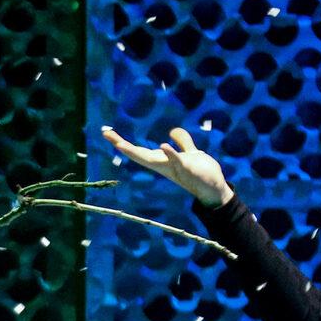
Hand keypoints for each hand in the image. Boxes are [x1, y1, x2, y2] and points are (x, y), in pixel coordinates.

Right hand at [100, 124, 233, 206]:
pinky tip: (162, 145)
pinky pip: (177, 161)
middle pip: (139, 154)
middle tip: (106, 134)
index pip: (140, 150)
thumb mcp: (191, 153)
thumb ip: (182, 142)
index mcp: (163, 161)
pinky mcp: (188, 169)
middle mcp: (164, 165)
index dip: (123, 142)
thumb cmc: (202, 172)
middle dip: (122, 145)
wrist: (215, 189)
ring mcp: (174, 168)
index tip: (107, 133)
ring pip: (153, 160)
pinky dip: (170, 154)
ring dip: (137, 152)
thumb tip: (172, 131)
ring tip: (120, 144)